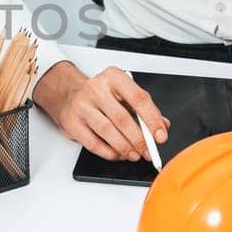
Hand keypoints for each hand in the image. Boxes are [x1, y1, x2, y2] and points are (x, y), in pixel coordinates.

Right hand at [36, 62, 169, 161]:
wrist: (68, 95)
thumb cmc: (101, 95)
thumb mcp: (124, 94)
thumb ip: (144, 109)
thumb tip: (162, 127)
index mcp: (114, 77)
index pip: (138, 99)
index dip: (152, 120)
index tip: (160, 136)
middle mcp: (96, 88)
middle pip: (122, 118)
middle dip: (139, 140)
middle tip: (148, 151)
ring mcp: (81, 105)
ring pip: (108, 132)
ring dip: (125, 148)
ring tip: (134, 154)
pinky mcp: (72, 122)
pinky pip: (93, 143)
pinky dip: (109, 153)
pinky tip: (118, 154)